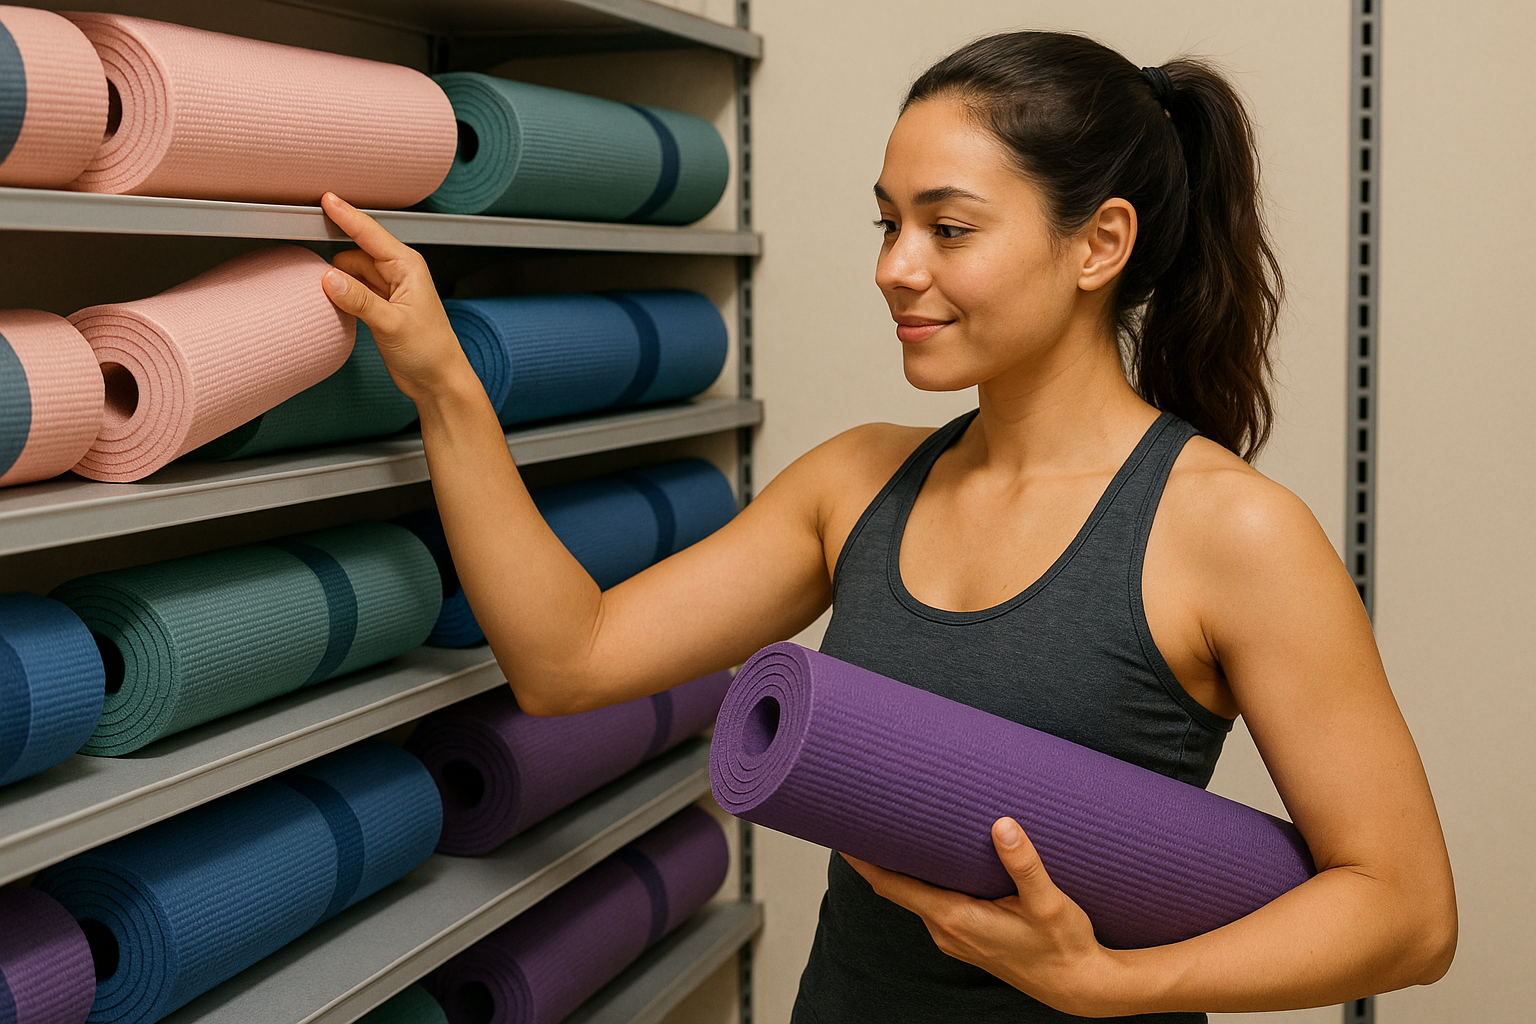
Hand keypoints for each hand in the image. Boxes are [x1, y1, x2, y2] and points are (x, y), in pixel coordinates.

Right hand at [319, 192, 476, 401]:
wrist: (438, 381)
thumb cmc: (430, 351)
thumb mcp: (392, 324)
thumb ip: (360, 300)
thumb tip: (328, 277)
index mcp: (407, 267)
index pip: (370, 233)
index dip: (346, 215)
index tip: (326, 199)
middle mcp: (398, 273)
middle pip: (355, 251)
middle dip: (333, 254)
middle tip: (308, 261)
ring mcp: (388, 290)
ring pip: (351, 271)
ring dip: (336, 278)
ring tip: (319, 291)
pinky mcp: (379, 307)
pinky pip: (352, 289)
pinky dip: (340, 293)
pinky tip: (331, 301)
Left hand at [843, 817, 1122, 1016]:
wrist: (1080, 986)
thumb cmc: (1064, 947)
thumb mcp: (1048, 903)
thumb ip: (1024, 864)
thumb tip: (1002, 826)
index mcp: (955, 919)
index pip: (892, 886)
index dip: (864, 860)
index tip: (843, 832)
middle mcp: (946, 931)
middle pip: (898, 887)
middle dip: (881, 854)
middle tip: (868, 812)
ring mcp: (955, 937)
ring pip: (916, 896)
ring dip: (904, 867)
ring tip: (899, 827)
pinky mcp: (968, 938)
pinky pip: (933, 905)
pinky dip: (925, 881)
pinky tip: (936, 860)